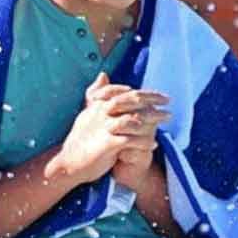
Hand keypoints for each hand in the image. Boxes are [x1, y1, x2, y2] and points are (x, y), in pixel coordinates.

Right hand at [46, 73, 168, 185]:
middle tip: (168, 100)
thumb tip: (104, 74)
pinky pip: (131, 141)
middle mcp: (102, 113)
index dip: (142, 92)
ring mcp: (105, 128)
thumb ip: (96, 94)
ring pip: (134, 119)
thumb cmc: (82, 139)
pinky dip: (144, 142)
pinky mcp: (107, 144)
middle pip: (131, 100)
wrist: (69, 163)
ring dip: (153, 118)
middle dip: (152, 98)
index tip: (158, 95)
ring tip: (167, 117)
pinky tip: (154, 144)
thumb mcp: (88, 113)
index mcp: (98, 105)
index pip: (123, 92)